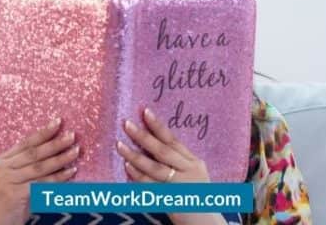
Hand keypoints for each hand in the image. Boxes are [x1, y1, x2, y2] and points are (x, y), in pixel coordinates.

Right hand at [0, 118, 78, 224]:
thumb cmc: (11, 203)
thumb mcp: (15, 180)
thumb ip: (27, 166)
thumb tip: (56, 148)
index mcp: (1, 161)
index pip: (25, 143)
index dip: (43, 132)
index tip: (58, 122)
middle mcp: (2, 168)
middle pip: (34, 153)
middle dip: (55, 143)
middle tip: (72, 135)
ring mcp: (7, 181)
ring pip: (40, 167)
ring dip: (61, 159)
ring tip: (75, 151)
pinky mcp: (15, 194)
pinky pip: (42, 183)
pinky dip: (59, 177)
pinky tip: (71, 172)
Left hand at [116, 107, 226, 224]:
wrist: (206, 224)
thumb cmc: (196, 197)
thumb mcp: (193, 174)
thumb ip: (178, 160)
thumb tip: (152, 140)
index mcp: (194, 162)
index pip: (173, 140)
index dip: (158, 125)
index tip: (144, 111)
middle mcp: (189, 171)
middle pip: (163, 151)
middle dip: (144, 136)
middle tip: (126, 123)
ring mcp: (180, 187)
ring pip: (155, 168)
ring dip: (135, 156)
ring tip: (120, 145)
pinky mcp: (171, 201)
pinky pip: (151, 187)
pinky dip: (138, 177)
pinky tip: (127, 168)